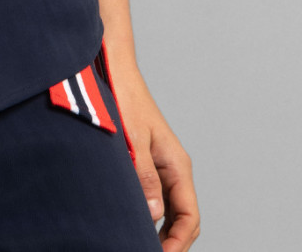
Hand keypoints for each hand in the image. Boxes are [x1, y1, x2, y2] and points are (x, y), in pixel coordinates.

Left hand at [109, 65, 199, 250]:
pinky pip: (153, 195)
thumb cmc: (123, 97)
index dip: (179, 242)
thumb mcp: (132, 138)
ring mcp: (159, 164)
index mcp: (176, 163)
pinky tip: (133, 222)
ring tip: (139, 243)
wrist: (112, 67)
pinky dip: (148, 214)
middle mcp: (172, 167)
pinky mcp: (143, 160)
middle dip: (171, 242)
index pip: (189, 215)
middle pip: (182, 217)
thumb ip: (143, 175)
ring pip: (167, 209)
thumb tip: (153, 214)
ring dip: (160, 230)